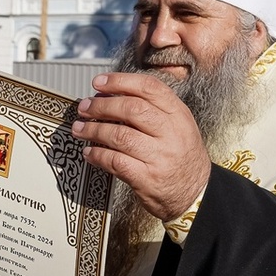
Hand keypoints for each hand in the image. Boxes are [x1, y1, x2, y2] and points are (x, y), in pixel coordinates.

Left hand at [71, 72, 210, 221]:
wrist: (195, 194)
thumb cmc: (180, 156)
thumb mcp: (178, 126)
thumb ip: (152, 110)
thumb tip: (109, 96)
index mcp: (179, 115)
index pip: (150, 88)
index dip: (121, 81)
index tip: (98, 82)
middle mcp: (172, 133)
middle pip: (132, 109)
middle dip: (102, 106)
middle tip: (85, 107)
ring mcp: (160, 157)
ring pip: (120, 135)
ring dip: (94, 130)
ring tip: (80, 129)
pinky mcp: (147, 179)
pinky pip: (115, 161)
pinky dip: (98, 155)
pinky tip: (89, 152)